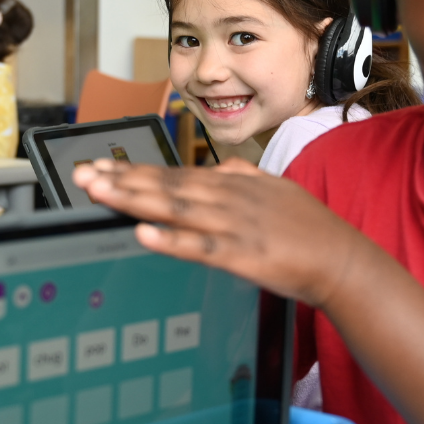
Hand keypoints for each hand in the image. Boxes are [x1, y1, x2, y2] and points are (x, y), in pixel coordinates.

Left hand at [73, 157, 373, 307]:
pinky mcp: (243, 255)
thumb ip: (243, 177)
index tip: (100, 165)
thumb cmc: (309, 228)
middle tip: (82, 174)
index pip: (174, 172)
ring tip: (100, 192)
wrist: (342, 259)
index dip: (134, 169)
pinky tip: (144, 234)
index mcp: (234, 184)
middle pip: (166, 185)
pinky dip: (172, 240)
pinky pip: (201, 247)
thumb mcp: (275, 189)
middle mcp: (229, 198)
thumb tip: (219, 167)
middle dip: (121, 179)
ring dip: (135, 199)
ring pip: (176, 208)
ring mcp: (234, 225)